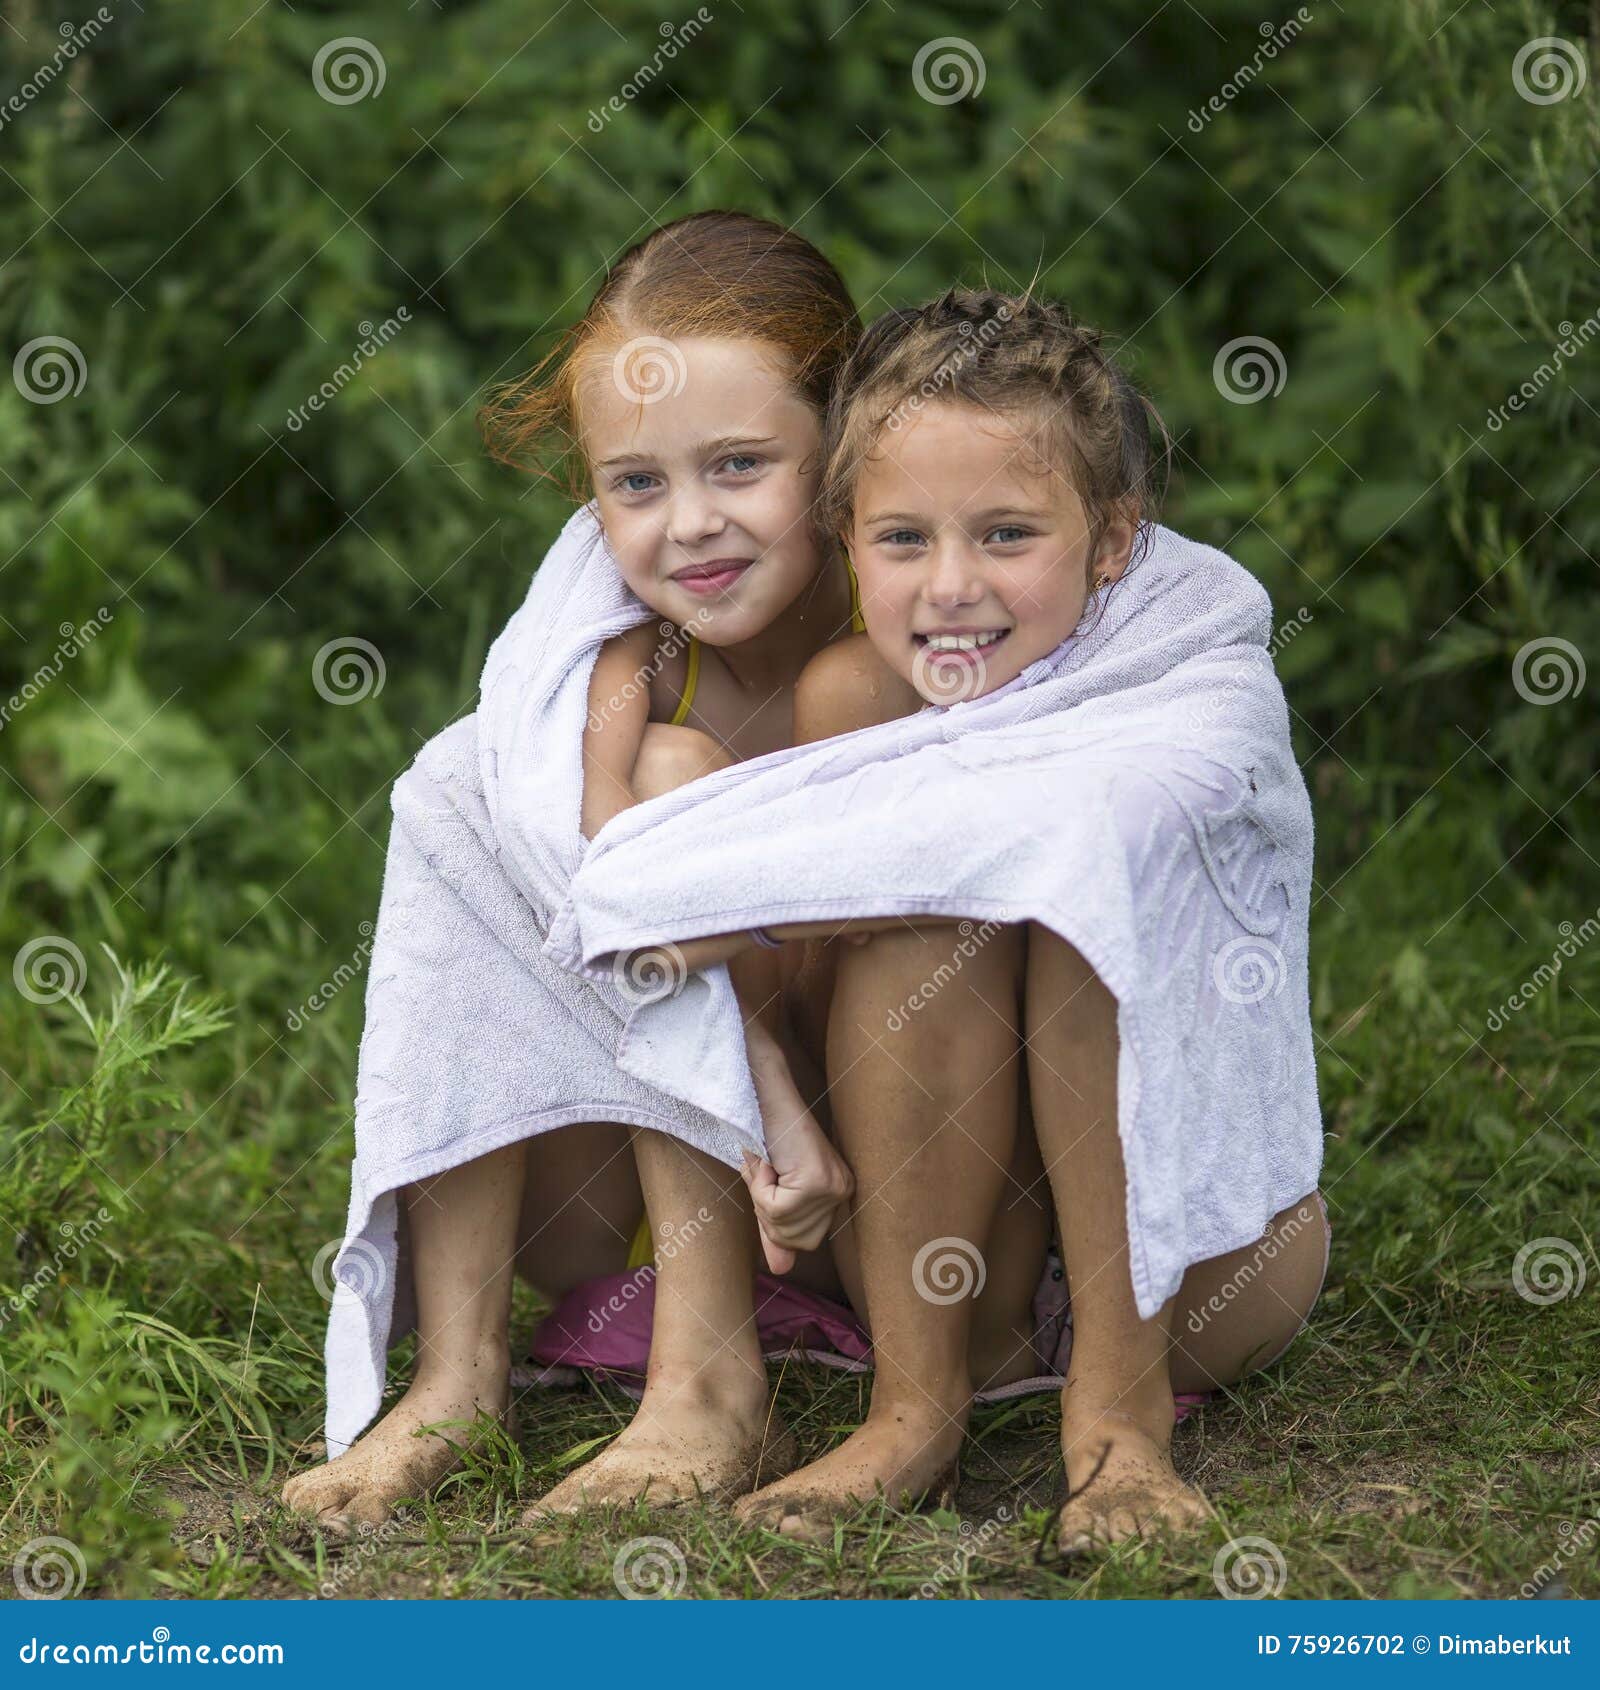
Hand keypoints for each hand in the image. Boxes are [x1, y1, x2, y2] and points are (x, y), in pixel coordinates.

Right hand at [740, 1135, 853, 1274]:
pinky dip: (760, 1188)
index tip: (772, 1185)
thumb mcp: (771, 1192)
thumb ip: (777, 1230)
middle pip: (797, 1240)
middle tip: (768, 1173)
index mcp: (839, 1192)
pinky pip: (777, 1209)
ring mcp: (833, 1186)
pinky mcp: (817, 1180)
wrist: (764, 1096)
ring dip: (762, 1197)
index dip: (778, 1223)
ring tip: (769, 1165)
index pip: (807, 1242)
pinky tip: (768, 1162)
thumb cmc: (766, 1137)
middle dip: (769, 1213)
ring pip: (783, 1226)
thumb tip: (781, 1270)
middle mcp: (843, 1191)